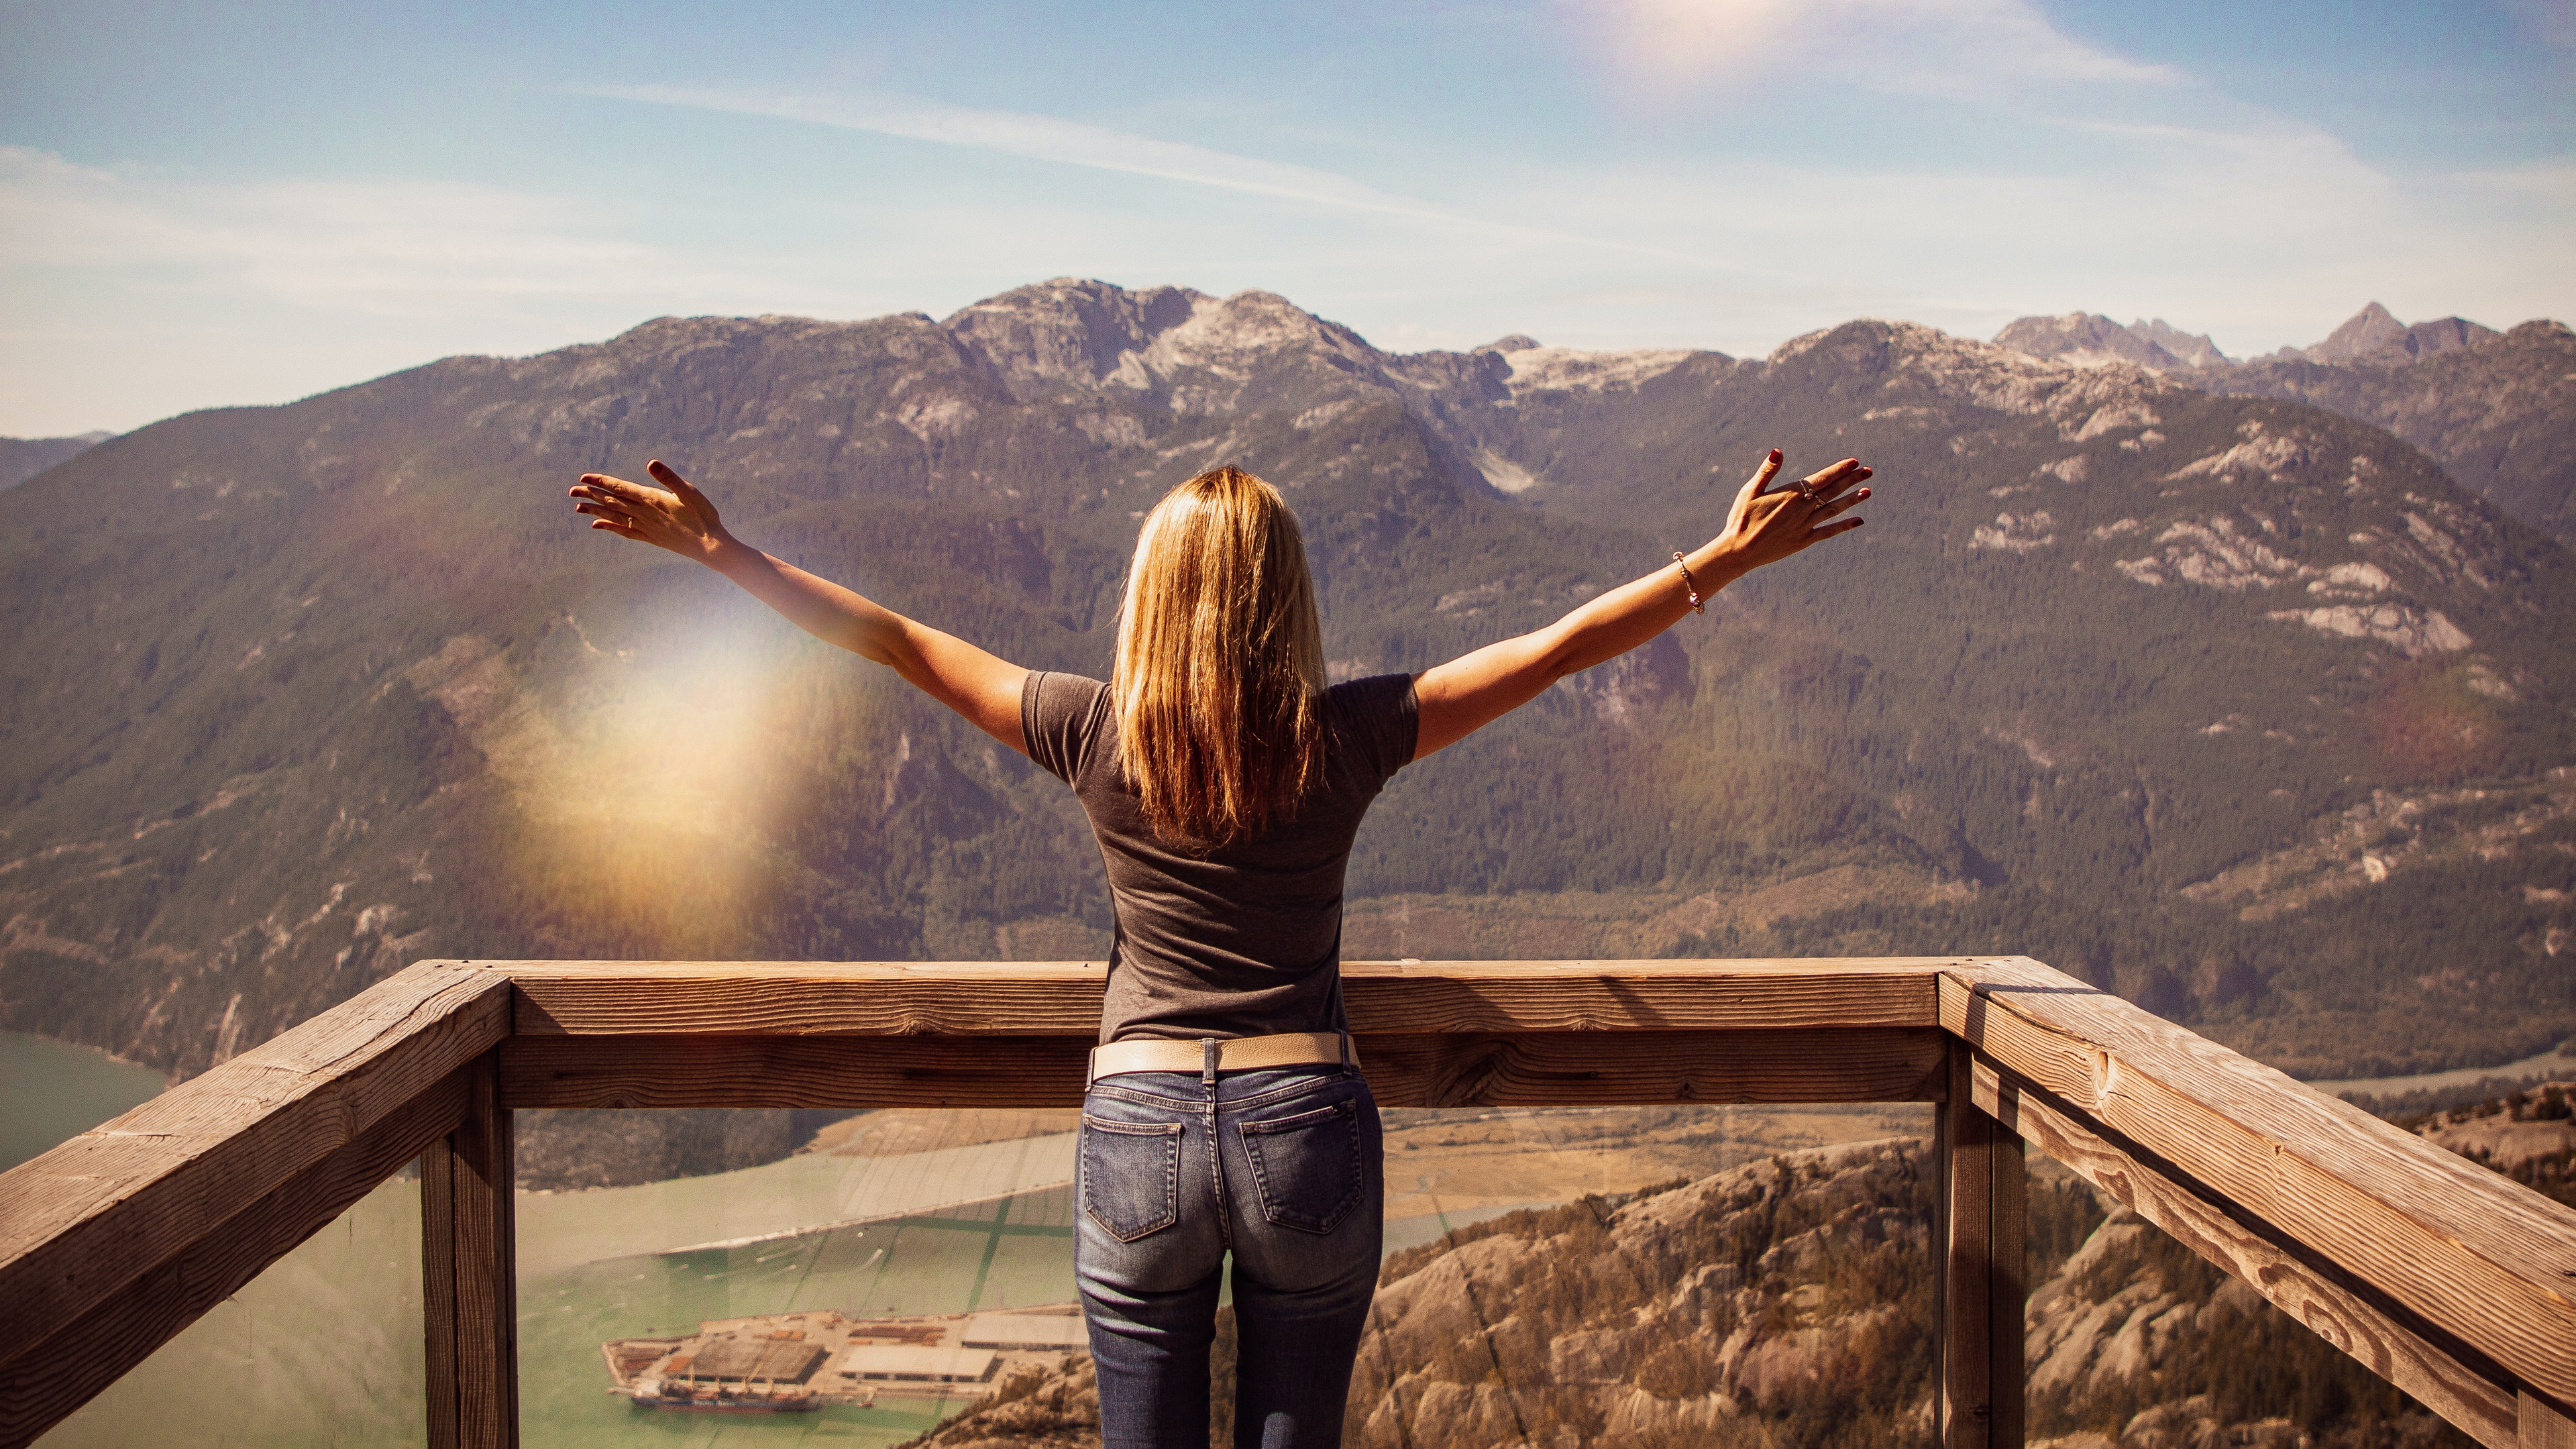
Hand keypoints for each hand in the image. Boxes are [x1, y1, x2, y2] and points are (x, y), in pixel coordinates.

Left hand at [568, 460, 734, 561]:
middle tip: (572, 491)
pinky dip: (610, 527)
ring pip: (614, 517)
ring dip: (595, 511)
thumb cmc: (703, 516)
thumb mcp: (689, 492)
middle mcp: (644, 514)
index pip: (619, 488)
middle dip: (591, 495)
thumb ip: (669, 478)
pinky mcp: (650, 537)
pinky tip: (598, 526)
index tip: (583, 478)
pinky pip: (624, 531)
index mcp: (651, 499)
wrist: (709, 546)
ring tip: (578, 508)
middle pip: (611, 502)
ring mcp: (645, 527)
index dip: (601, 482)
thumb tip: (651, 463)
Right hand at [1711, 448, 1870, 575]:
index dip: (1839, 470)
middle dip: (1851, 480)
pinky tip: (1858, 521)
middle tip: (1868, 471)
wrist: (1739, 551)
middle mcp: (1802, 510)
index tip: (1855, 462)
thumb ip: (1767, 471)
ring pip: (1833, 510)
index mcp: (1790, 495)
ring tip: (1867, 491)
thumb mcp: (1750, 491)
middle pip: (1832, 492)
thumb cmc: (1741, 519)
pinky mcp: (1803, 540)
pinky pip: (1828, 532)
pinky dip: (1843, 526)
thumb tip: (1778, 451)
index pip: (1821, 478)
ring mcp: (1804, 526)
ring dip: (1851, 500)